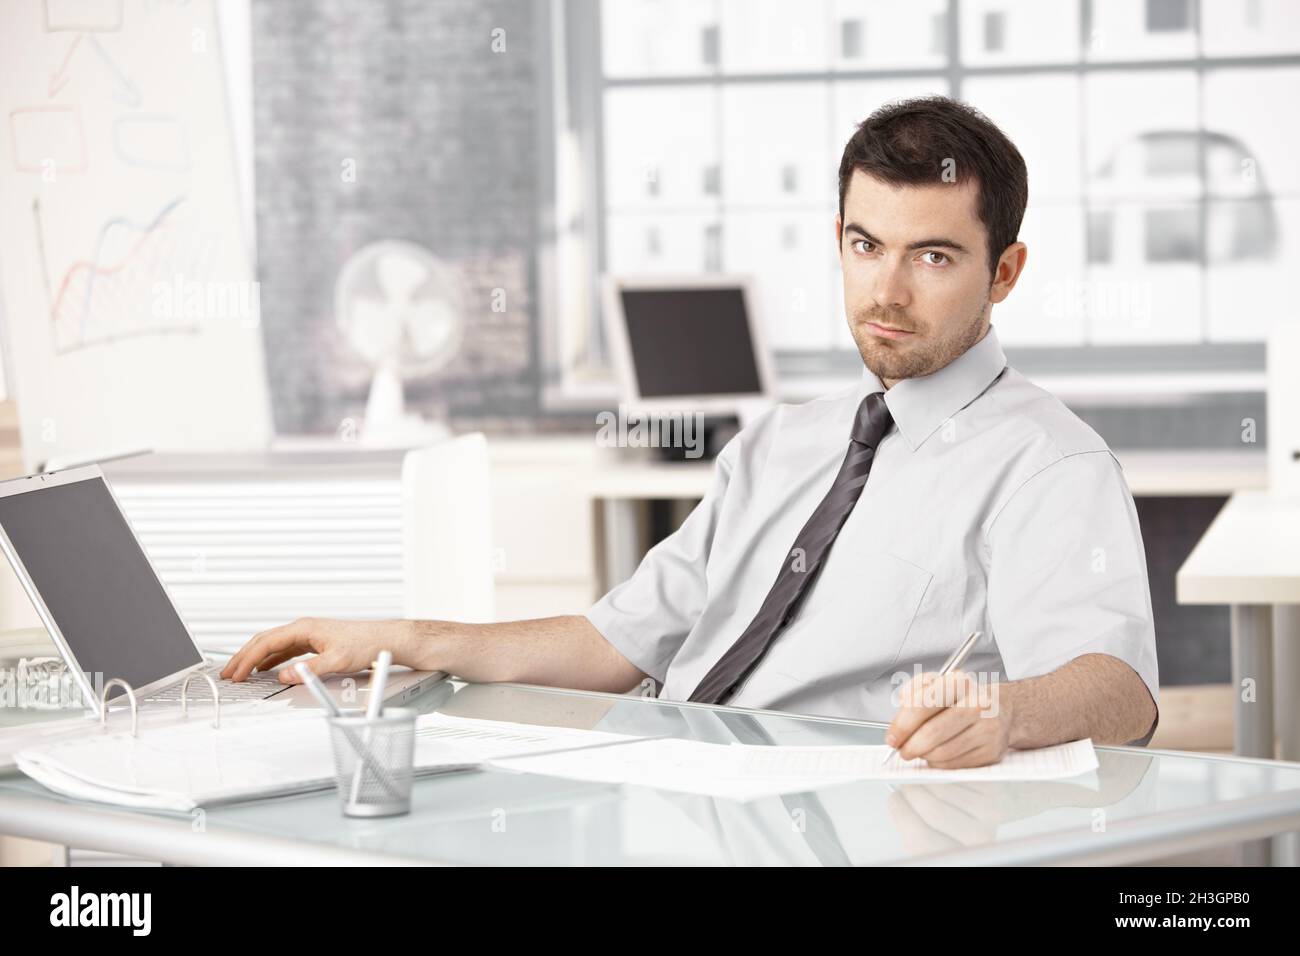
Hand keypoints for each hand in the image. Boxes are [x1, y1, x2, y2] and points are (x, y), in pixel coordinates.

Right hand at [219, 617, 407, 684]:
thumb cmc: (365, 644)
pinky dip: (270, 659)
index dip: (248, 659)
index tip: (237, 674)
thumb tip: (285, 676)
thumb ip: (309, 670)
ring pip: (273, 645)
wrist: (383, 639)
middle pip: (264, 641)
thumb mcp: (337, 660)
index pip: (266, 642)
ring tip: (240, 672)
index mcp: (304, 627)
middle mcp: (304, 628)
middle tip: (228, 673)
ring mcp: (308, 634)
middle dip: (244, 657)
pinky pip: (284, 649)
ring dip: (255, 658)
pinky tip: (266, 669)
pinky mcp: (314, 642)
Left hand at [885, 670, 1012, 768]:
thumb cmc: (962, 698)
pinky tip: (937, 754)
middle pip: (932, 733)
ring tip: (920, 749)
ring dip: (924, 755)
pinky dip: (939, 763)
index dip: (902, 725)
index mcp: (959, 682)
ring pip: (942, 752)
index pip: (922, 705)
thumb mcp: (936, 682)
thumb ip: (914, 691)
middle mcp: (977, 704)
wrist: (1000, 709)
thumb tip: (901, 711)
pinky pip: (954, 764)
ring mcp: (987, 729)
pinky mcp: (991, 751)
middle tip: (902, 750)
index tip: (892, 737)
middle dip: (910, 746)